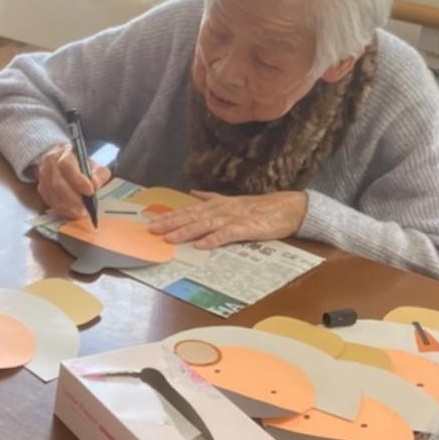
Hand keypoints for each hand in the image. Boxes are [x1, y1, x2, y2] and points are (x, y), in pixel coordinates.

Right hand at [37, 145, 111, 218]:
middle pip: (57, 183)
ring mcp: (43, 176)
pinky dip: (61, 209)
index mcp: (64, 153)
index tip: (90, 191)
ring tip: (80, 213)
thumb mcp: (95, 166)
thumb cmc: (81, 167)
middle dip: (72, 199)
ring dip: (66, 206)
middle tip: (85, 209)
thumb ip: (98, 175)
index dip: (78, 180)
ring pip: (52, 194)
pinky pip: (48, 201)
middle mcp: (50, 163)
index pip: (67, 166)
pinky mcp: (41, 188)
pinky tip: (71, 212)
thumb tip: (95, 185)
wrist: (64, 164)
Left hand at [146, 190, 306, 248]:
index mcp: (217, 205)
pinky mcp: (246, 228)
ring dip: (187, 231)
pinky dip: (215, 239)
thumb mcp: (231, 201)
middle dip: (170, 223)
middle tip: (151, 230)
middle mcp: (221, 210)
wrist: (287, 208)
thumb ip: (210, 198)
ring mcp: (233, 218)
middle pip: (192, 216)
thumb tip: (192, 194)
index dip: (170, 216)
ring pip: (205, 224)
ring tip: (170, 238)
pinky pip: (228, 234)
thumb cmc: (259, 208)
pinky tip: (202, 245)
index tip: (151, 222)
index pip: (189, 211)